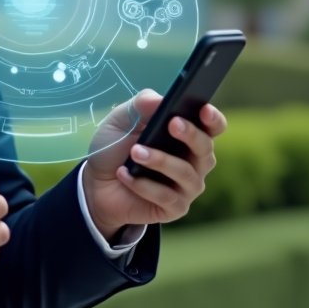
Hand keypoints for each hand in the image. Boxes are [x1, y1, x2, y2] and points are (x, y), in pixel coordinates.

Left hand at [82, 90, 226, 238]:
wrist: (95, 182)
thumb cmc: (115, 147)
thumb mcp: (121, 120)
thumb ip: (140, 106)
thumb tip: (159, 99)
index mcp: (186, 136)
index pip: (212, 127)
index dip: (213, 119)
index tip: (204, 110)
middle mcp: (193, 162)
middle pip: (206, 149)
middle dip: (191, 135)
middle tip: (172, 124)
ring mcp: (186, 187)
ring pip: (186, 173)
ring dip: (160, 160)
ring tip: (135, 152)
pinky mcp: (174, 208)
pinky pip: (167, 197)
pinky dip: (143, 184)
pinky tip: (124, 174)